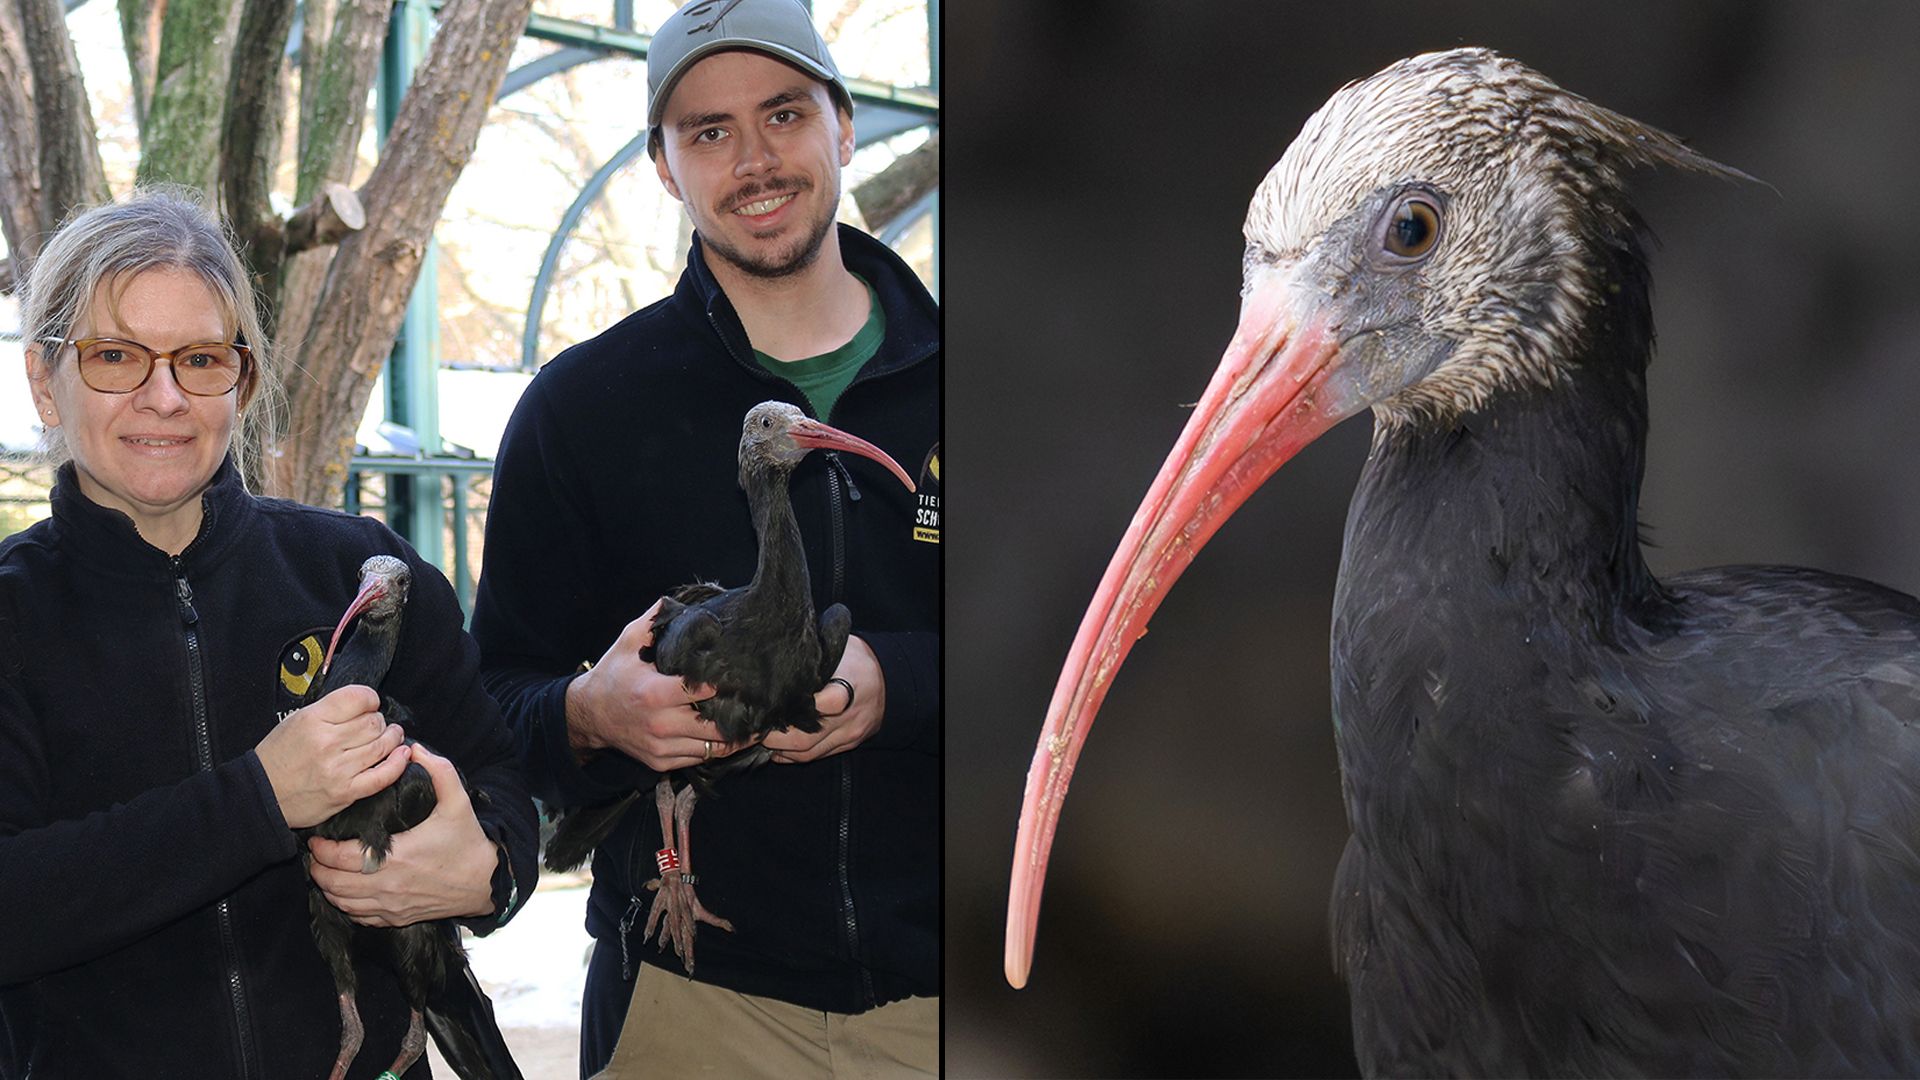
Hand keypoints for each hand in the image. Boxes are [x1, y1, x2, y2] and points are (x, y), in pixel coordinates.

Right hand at [256, 684, 410, 828]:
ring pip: (383, 745)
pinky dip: (397, 764)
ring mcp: (338, 769)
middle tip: (375, 725)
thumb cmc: (278, 758)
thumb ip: (329, 710)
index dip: (370, 699)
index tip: (370, 704)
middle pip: (374, 722)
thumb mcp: (296, 721)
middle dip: (380, 721)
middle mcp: (327, 743)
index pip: (359, 698)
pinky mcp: (346, 792)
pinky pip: (383, 776)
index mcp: (313, 720)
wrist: (262, 794)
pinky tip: (402, 755)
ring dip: (393, 739)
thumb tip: (362, 705)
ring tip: (391, 736)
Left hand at [307, 746, 497, 926]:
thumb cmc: (468, 841)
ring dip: (328, 887)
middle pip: (334, 883)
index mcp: (397, 856)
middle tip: (315, 853)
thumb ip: (439, 771)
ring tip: (324, 871)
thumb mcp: (458, 801)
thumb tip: (415, 749)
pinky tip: (345, 893)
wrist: (485, 881)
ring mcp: (392, 905)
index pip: (342, 858)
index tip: (316, 838)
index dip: (322, 849)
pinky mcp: (398, 918)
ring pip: (343, 903)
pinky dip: (346, 906)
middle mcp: (389, 885)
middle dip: (318, 868)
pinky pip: (361, 917)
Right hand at [565, 598, 752, 771]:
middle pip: (715, 726)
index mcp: (653, 693)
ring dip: (735, 737)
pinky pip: (699, 758)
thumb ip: (654, 620)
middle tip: (760, 705)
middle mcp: (659, 723)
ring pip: (713, 748)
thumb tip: (677, 600)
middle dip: (740, 716)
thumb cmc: (613, 675)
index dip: (725, 684)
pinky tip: (730, 735)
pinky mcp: (661, 761)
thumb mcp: (628, 642)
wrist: (588, 714)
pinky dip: (716, 748)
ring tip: (755, 723)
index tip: (742, 677)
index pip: (702, 691)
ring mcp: (661, 746)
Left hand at [765, 635, 885, 762]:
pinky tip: (778, 748)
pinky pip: (817, 756)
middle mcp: (849, 715)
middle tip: (752, 728)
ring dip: (780, 749)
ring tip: (761, 738)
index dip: (788, 709)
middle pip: (806, 736)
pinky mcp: (849, 743)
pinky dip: (793, 756)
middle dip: (774, 736)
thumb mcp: (838, 647)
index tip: (764, 705)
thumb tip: (772, 658)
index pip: (817, 704)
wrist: (890, 679)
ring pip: (808, 752)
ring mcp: (849, 733)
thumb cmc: (857, 658)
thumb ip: (811, 658)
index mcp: (848, 686)